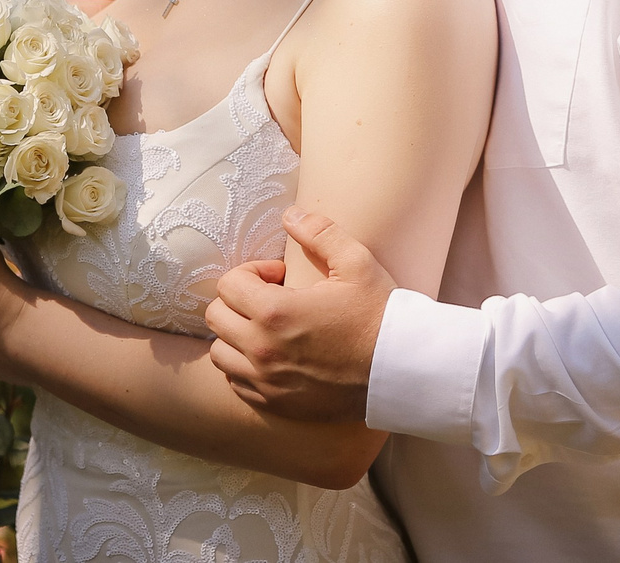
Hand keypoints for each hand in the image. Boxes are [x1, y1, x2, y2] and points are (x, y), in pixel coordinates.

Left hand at [205, 210, 394, 423]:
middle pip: (217, 317)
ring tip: (268, 328)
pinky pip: (237, 383)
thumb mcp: (356, 263)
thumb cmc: (380, 315)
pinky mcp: (277, 404)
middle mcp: (263, 351)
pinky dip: (244, 367)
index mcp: (276, 313)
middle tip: (271, 298)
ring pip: (221, 353)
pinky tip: (273, 356)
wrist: (402, 371)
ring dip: (236, 335)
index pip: (228, 285)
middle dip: (238, 300)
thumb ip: (319, 232)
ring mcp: (268, 382)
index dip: (252, 272)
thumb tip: (290, 214)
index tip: (279, 276)